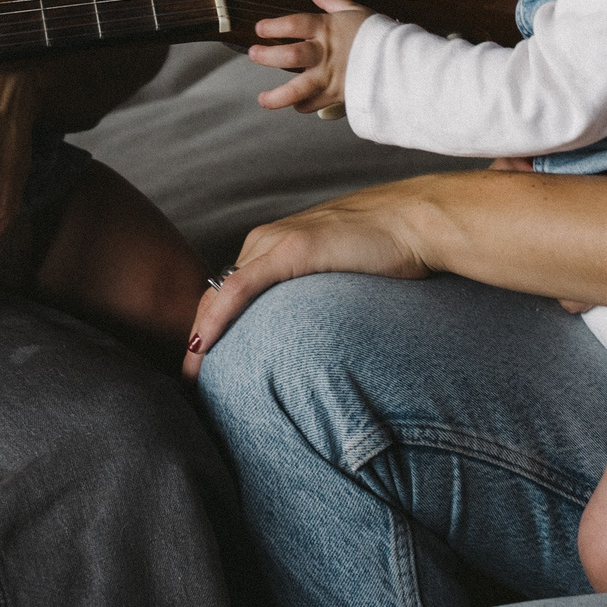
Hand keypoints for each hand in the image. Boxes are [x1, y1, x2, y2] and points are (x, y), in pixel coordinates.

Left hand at [183, 187, 430, 377]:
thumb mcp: (340, 277)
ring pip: (220, 294)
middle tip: (188, 384)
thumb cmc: (389, 251)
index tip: (204, 370)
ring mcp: (276, 243)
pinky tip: (203, 346)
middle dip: (197, 340)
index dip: (210, 330)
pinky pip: (240, 289)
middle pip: (215, 296)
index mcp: (273, 246)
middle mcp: (265, 241)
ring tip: (190, 378)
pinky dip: (217, 319)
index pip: (227, 294)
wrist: (418, 221)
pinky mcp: (292, 250)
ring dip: (200, 337)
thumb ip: (316, 296)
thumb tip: (311, 336)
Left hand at [247, 0, 370, 112]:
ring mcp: (331, 76)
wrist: (402, 61)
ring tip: (262, 99)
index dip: (273, 26)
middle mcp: (325, 53)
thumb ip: (331, 0)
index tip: (260, 29)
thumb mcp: (355, 10)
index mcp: (328, 29)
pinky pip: (315, 103)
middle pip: (289, 56)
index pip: (294, 24)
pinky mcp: (338, 95)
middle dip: (266, 56)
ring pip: (297, 89)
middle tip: (253, 54)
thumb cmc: (381, 34)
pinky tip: (297, 104)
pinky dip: (304, 105)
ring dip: (276, 96)